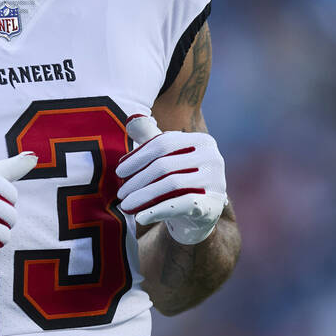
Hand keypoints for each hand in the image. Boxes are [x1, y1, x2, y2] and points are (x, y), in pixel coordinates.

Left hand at [115, 114, 226, 244]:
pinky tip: (140, 217)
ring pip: (171, 184)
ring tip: (125, 205)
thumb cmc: (180, 181)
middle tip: (120, 193)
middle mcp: (213, 158)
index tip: (119, 171)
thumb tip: (131, 119)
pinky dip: (158, 210)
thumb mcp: (169, 158)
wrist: (200, 215)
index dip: (138, 157)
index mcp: (202, 141)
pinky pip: (181, 205)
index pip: (163, 144)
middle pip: (164, 165)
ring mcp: (216, 182)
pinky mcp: (213, 205)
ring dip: (142, 196)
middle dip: (137, 180)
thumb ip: (152, 138)